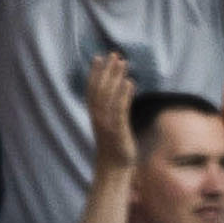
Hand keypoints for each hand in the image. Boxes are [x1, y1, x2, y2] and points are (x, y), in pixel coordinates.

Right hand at [86, 52, 135, 171]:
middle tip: (114, 54)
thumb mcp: (112, 127)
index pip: (93, 89)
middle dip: (107, 70)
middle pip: (100, 88)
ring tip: (123, 62)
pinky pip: (119, 109)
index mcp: (96, 114)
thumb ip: (113, 113)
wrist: (113, 168)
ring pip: (108, 95)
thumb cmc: (114, 148)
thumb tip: (118, 101)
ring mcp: (106, 122)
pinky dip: (123, 94)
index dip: (95, 73)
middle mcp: (98, 116)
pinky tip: (130, 82)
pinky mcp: (117, 129)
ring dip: (115, 77)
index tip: (99, 57)